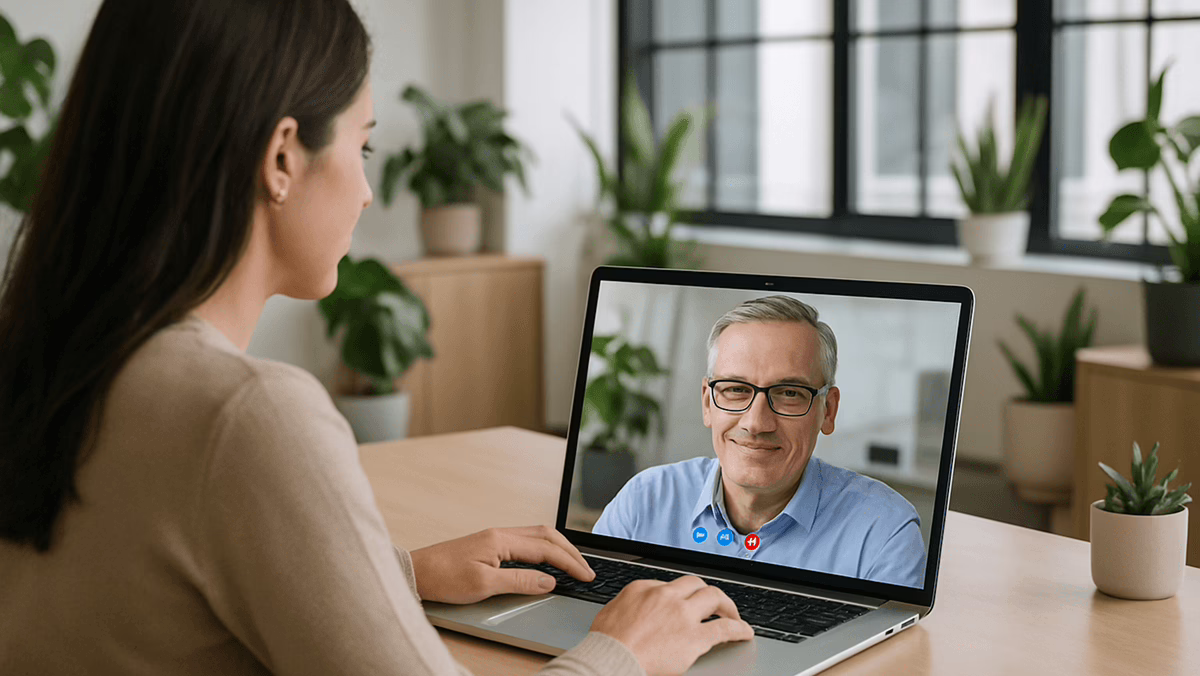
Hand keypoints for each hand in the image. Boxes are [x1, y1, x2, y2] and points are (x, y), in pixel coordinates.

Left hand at [408, 525, 594, 603]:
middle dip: (570, 551)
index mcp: (501, 540)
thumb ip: (519, 581)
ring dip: (558, 548)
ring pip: (537, 536)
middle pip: (547, 535)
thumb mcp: (483, 585)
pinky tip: (547, 561)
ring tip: (574, 564)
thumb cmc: (443, 577)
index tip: (586, 576)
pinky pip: (526, 542)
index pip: (546, 548)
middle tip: (587, 569)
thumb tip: (549, 581)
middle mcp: (501, 534)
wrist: (416, 572)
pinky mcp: (490, 545)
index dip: (570, 563)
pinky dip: (544, 550)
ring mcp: (495, 537)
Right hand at [590, 576, 754, 675]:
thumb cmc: (607, 642)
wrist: (611, 659)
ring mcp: (683, 615)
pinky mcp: (695, 637)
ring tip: (733, 614)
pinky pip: (725, 628)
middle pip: (696, 585)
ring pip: (714, 598)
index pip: (671, 585)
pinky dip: (738, 628)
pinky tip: (745, 631)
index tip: (685, 603)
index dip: (680, 596)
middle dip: (707, 593)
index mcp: (646, 588)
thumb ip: (631, 603)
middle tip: (713, 603)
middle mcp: (667, 596)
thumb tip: (637, 606)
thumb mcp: (612, 610)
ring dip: (727, 606)